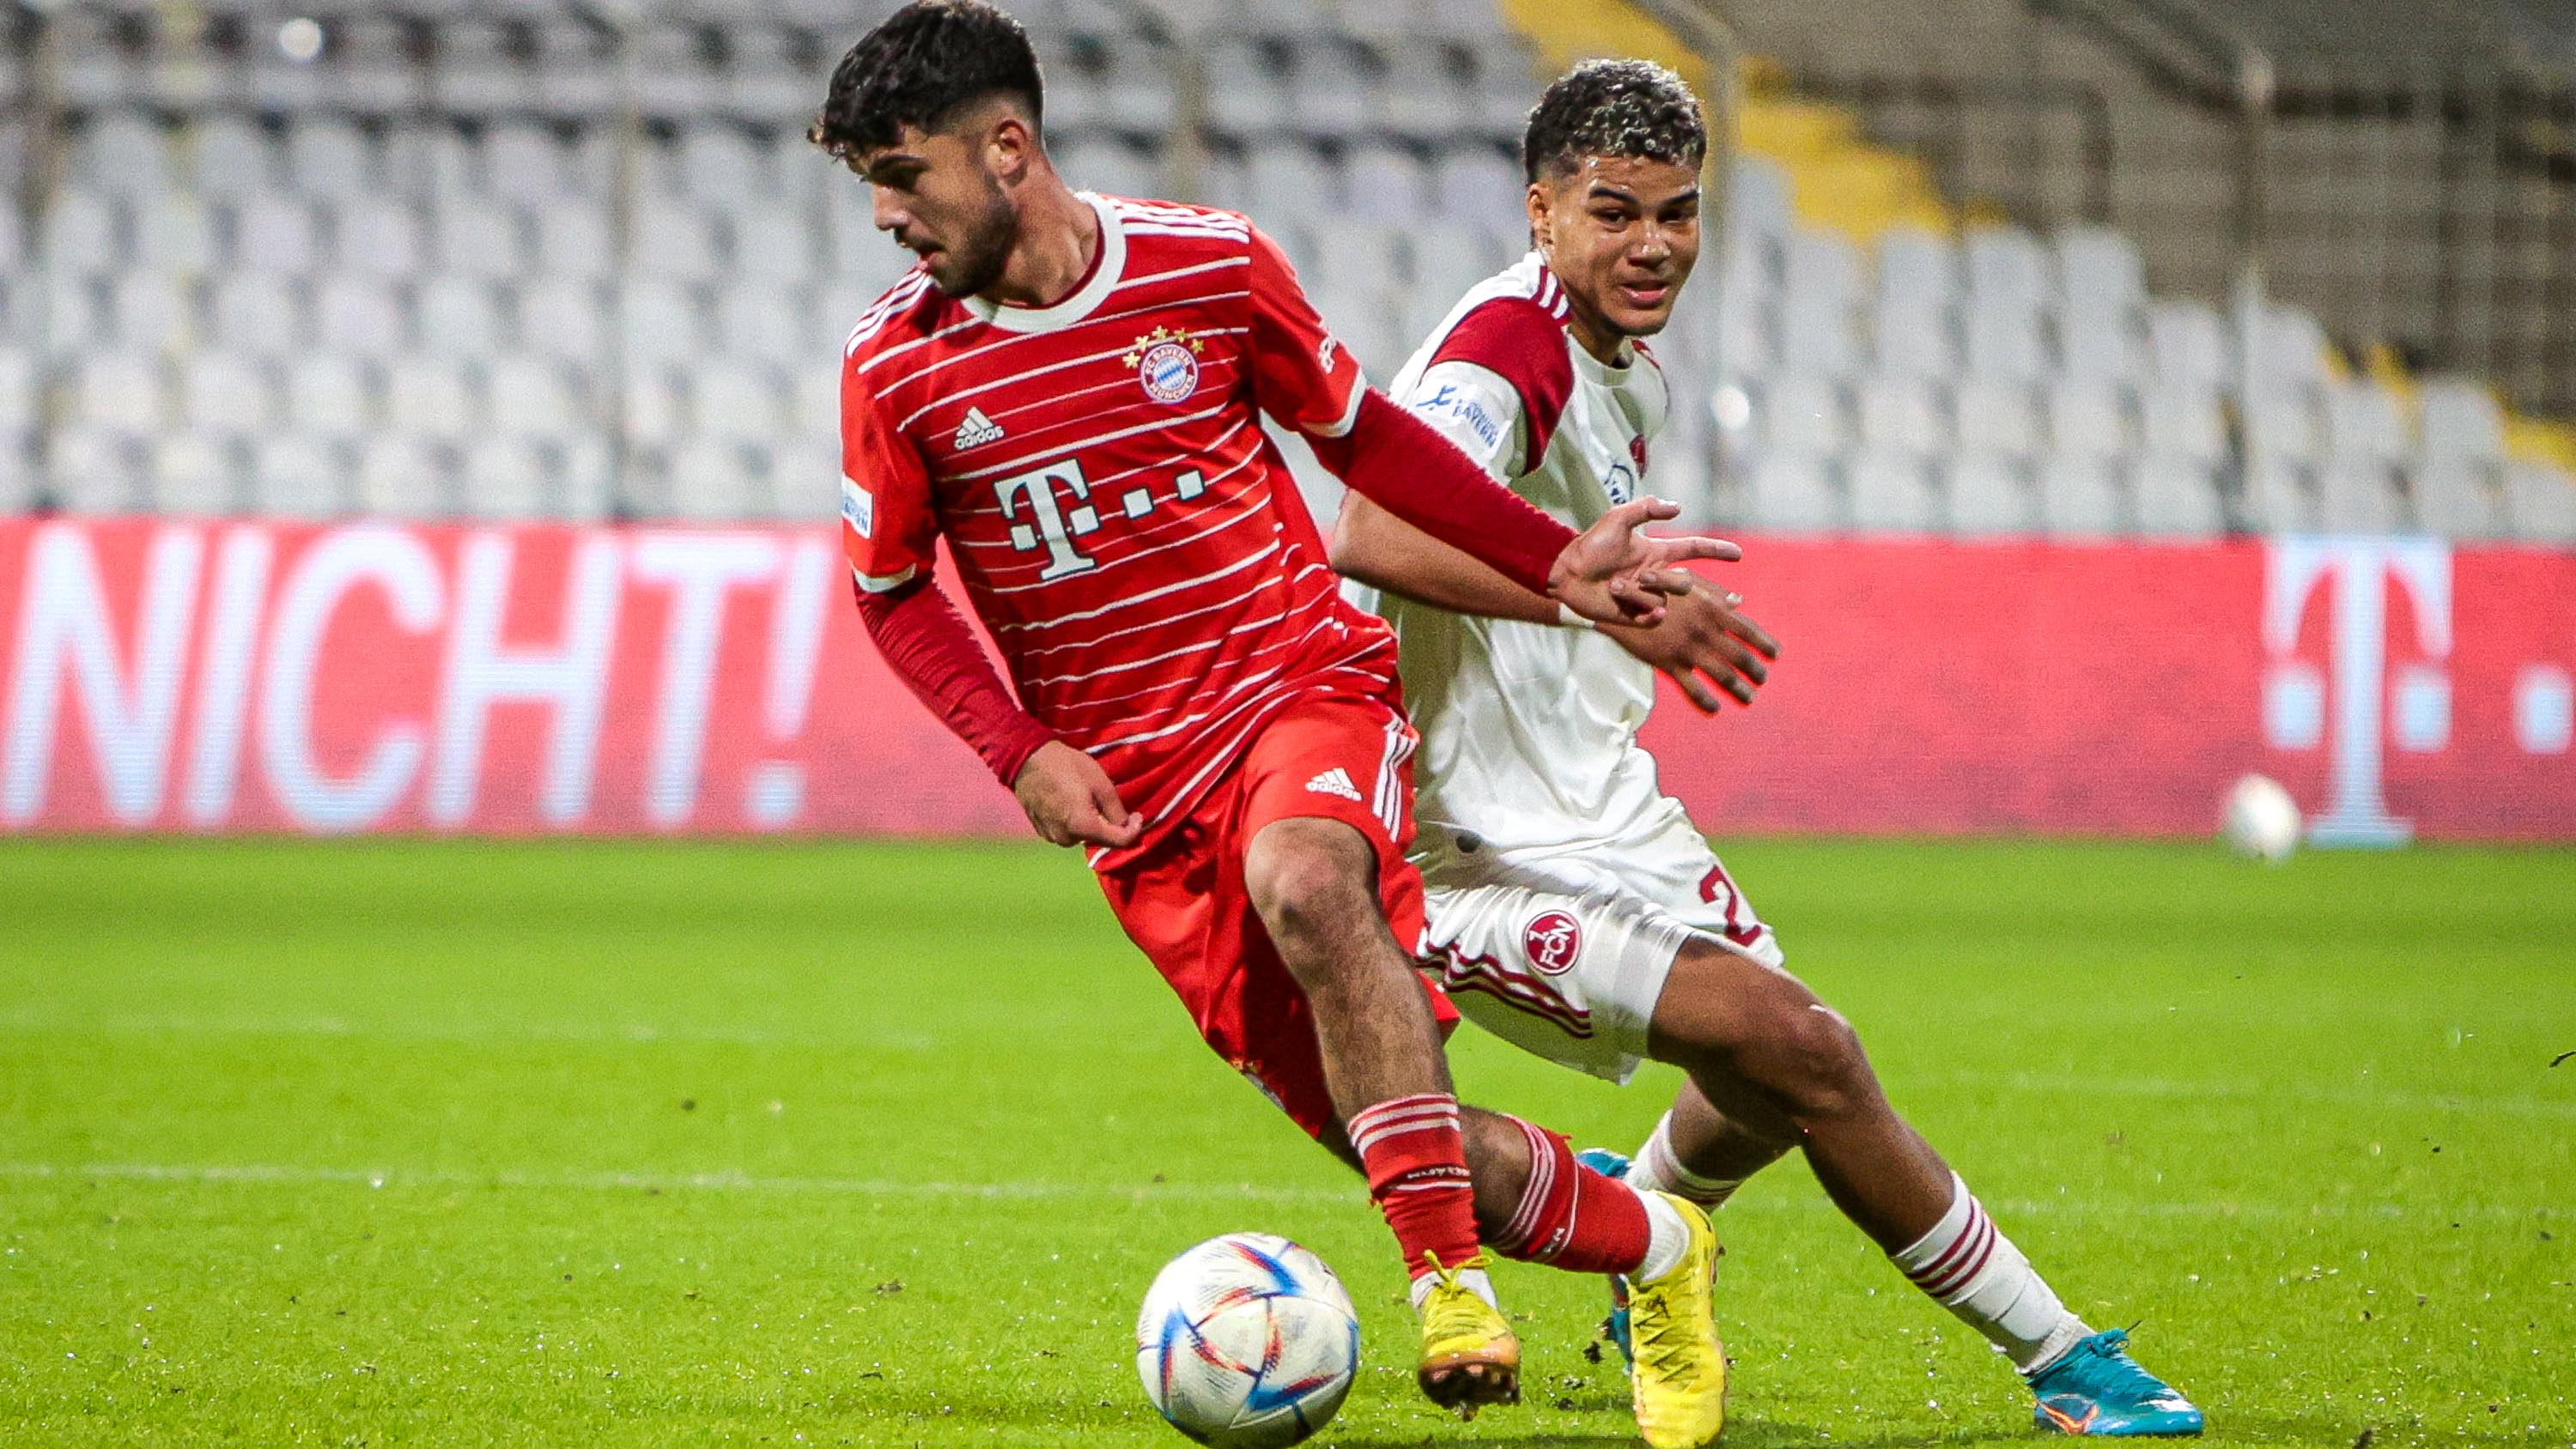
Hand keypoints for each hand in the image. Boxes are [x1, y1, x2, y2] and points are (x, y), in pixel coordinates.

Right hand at [1012, 741, 1143, 849]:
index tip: (1138, 815)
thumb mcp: (1100, 784)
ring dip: (1090, 822)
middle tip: (1107, 799)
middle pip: (1100, 839)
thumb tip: (1126, 826)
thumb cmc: (1066, 766)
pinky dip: (1074, 821)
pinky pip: (1067, 831)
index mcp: (1083, 828)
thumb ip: (1116, 810)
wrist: (1026, 759)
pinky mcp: (1041, 831)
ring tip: (1086, 797)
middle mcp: (1066, 839)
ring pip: (1083, 835)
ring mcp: (1051, 837)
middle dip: (1109, 823)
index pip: (1119, 842)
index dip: (1134, 830)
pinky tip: (1069, 800)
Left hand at [1547, 498, 1742, 624]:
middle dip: (1666, 581)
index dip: (1716, 550)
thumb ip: (1646, 508)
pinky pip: (1654, 618)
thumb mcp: (1617, 518)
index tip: (1738, 554)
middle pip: (1684, 582)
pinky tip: (1629, 605)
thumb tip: (1678, 507)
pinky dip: (1646, 613)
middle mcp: (1656, 575)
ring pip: (1665, 600)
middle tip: (1637, 577)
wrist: (1566, 572)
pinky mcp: (1634, 616)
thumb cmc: (1589, 545)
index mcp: (1656, 552)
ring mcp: (1646, 596)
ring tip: (1613, 587)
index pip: (1694, 549)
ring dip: (1639, 593)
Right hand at [1603, 580, 1780, 712]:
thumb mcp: (1687, 582)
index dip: (1765, 644)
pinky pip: (1693, 688)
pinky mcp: (1669, 663)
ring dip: (1739, 690)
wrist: (1619, 598)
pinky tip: (1715, 708)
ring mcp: (1689, 649)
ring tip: (1749, 698)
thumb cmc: (1655, 584)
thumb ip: (1715, 593)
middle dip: (1755, 671)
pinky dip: (1706, 701)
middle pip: (1740, 657)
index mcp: (1713, 609)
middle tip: (1762, 680)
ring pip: (1722, 676)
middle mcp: (1706, 631)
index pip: (1748, 630)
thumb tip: (1740, 602)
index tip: (1776, 654)